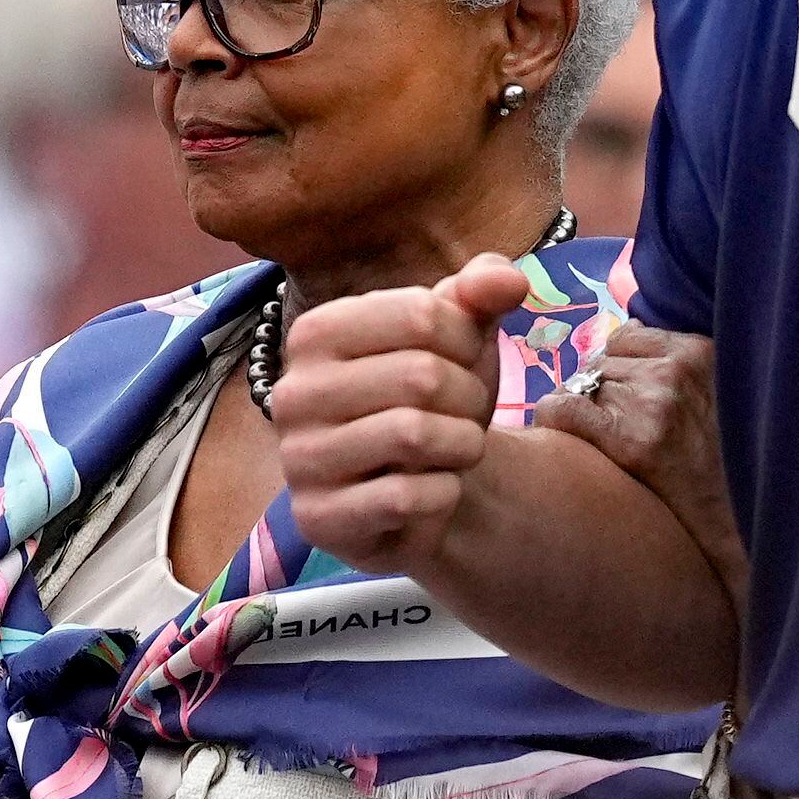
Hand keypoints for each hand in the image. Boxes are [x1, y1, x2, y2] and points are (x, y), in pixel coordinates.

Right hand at [269, 254, 532, 576]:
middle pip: (421, 376)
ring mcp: (299, 459)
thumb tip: (506, 280)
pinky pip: (408, 497)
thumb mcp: (460, 339)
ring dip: (462, 444)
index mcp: (316, 332)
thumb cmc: (436, 403)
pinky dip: (445, 493)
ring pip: (414, 435)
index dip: (467, 340)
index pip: (422, 314)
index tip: (461, 361)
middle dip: (468, 398)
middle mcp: (292, 392)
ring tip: (455, 449)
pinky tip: (433, 491)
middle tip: (463, 414)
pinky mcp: (318, 519)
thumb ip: (481, 294)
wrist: (421, 492)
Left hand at [535, 322, 741, 607]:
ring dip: (587, 415)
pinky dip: (555, 422)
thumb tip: (628, 335)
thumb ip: (675, 365)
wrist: (741, 526)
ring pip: (582, 387)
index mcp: (699, 352)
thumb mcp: (715, 393)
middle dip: (601, 395)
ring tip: (617, 452)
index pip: (625, 338)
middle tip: (621, 436)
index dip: (617, 372)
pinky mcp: (634, 441)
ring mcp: (654, 403)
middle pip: (600, 365)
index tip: (626, 404)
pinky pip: (563, 409)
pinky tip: (574, 450)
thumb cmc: (726, 466)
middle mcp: (676, 370)